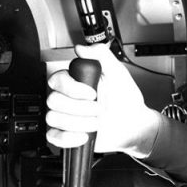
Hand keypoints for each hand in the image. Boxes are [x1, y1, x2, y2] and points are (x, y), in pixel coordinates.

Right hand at [45, 43, 160, 157]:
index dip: (72, 88)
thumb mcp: (117, 72)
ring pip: (52, 118)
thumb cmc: (126, 99)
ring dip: (77, 122)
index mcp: (76, 81)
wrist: (134, 124)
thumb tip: (81, 48)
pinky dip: (67, 137)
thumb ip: (100, 55)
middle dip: (79, 107)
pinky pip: (52, 136)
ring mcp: (66, 117)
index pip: (57, 79)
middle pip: (53, 100)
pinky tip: (84, 135)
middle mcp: (68, 98)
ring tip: (96, 122)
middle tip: (98, 109)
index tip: (92, 93)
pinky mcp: (66, 134)